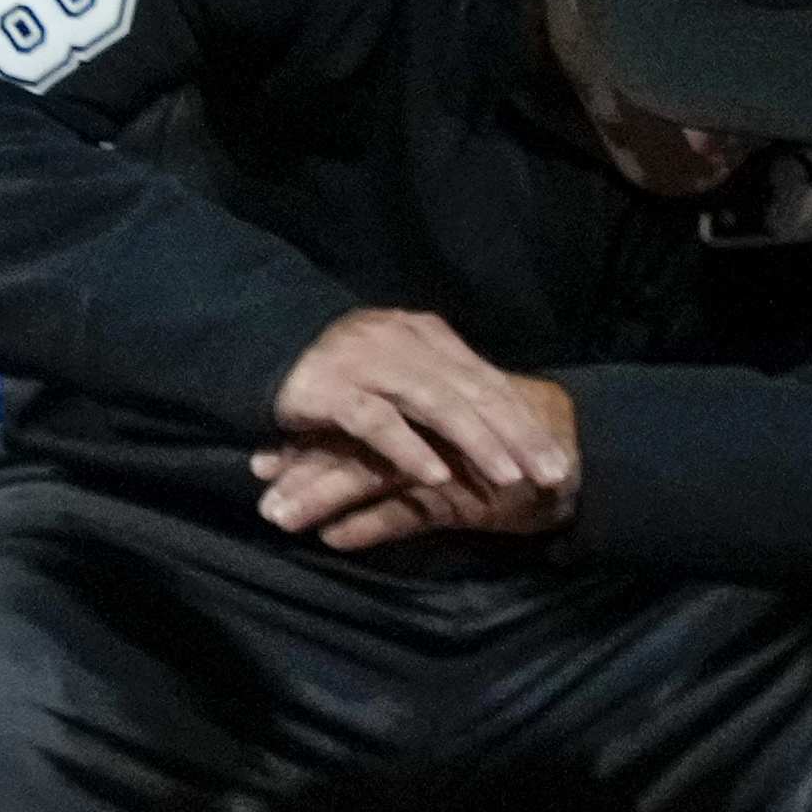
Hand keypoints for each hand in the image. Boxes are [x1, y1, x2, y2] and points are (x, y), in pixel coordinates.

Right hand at [262, 308, 577, 551]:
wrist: (252, 338)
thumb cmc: (334, 364)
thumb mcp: (395, 363)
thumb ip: (436, 382)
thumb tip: (495, 417)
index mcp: (424, 334)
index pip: (485, 379)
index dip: (524, 419)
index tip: (559, 457)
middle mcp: (401, 341)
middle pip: (470, 390)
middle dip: (515, 434)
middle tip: (553, 472)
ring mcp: (364, 362)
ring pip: (433, 402)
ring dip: (475, 440)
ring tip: (509, 476)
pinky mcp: (328, 389)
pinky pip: (376, 422)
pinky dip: (409, 449)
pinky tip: (436, 476)